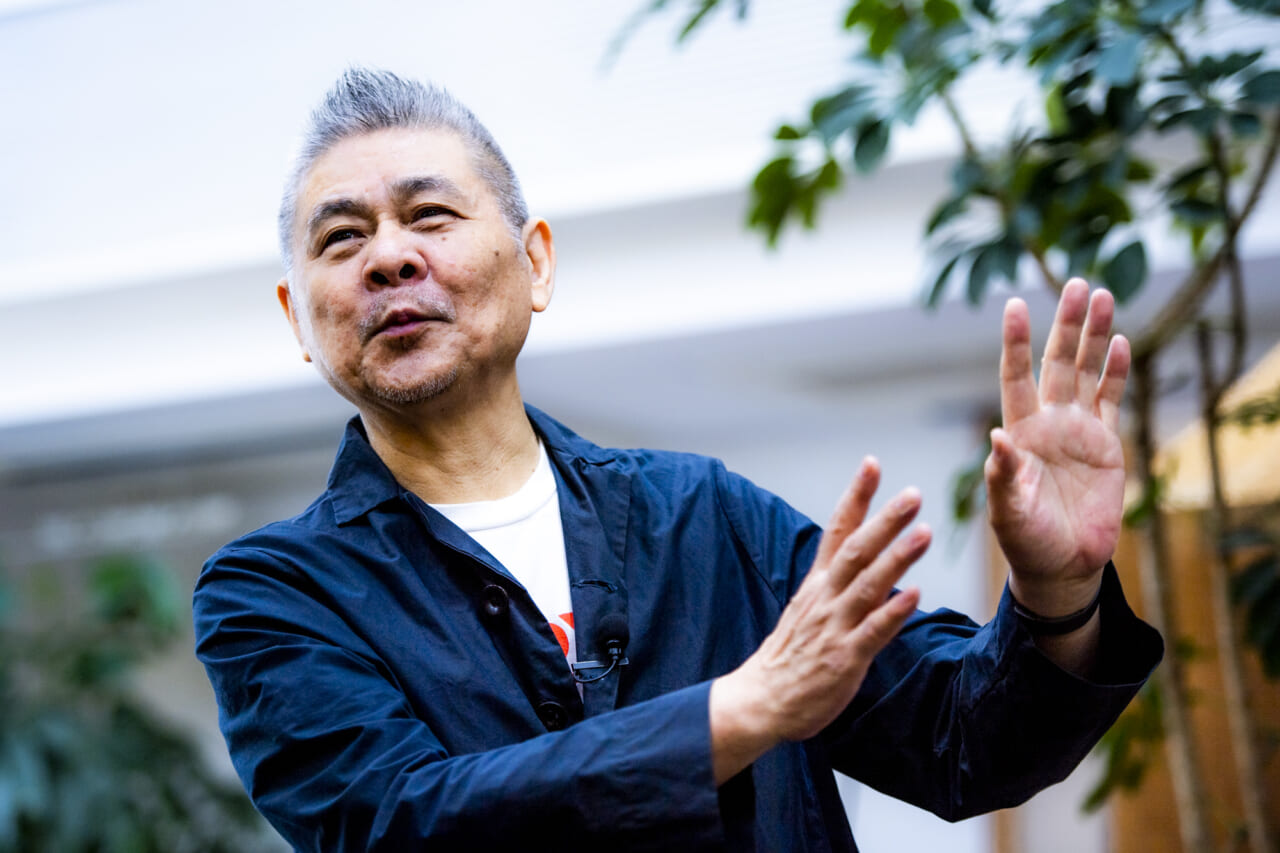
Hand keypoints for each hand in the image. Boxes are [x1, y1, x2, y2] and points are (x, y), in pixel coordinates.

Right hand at [709, 459, 927, 782]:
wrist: (762, 699)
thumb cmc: (791, 654)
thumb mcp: (808, 606)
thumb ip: (837, 580)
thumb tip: (867, 553)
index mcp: (817, 583)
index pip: (836, 529)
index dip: (855, 496)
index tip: (872, 463)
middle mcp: (826, 598)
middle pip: (856, 550)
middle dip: (885, 520)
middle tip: (913, 494)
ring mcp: (835, 627)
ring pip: (869, 585)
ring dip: (897, 558)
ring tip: (924, 533)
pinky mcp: (844, 659)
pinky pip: (873, 632)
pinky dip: (893, 613)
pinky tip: (915, 595)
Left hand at [987, 278, 1128, 616]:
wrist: (1061, 563)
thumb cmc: (1025, 539)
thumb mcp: (1007, 512)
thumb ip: (1003, 476)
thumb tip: (996, 438)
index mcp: (1018, 432)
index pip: (1015, 376)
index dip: (1016, 342)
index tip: (1015, 305)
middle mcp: (1047, 422)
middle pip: (1056, 361)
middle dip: (1065, 324)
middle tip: (1076, 283)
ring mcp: (1078, 429)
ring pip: (1086, 371)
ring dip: (1093, 335)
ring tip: (1100, 295)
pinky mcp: (1106, 443)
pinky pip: (1112, 398)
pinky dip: (1116, 371)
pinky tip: (1120, 341)